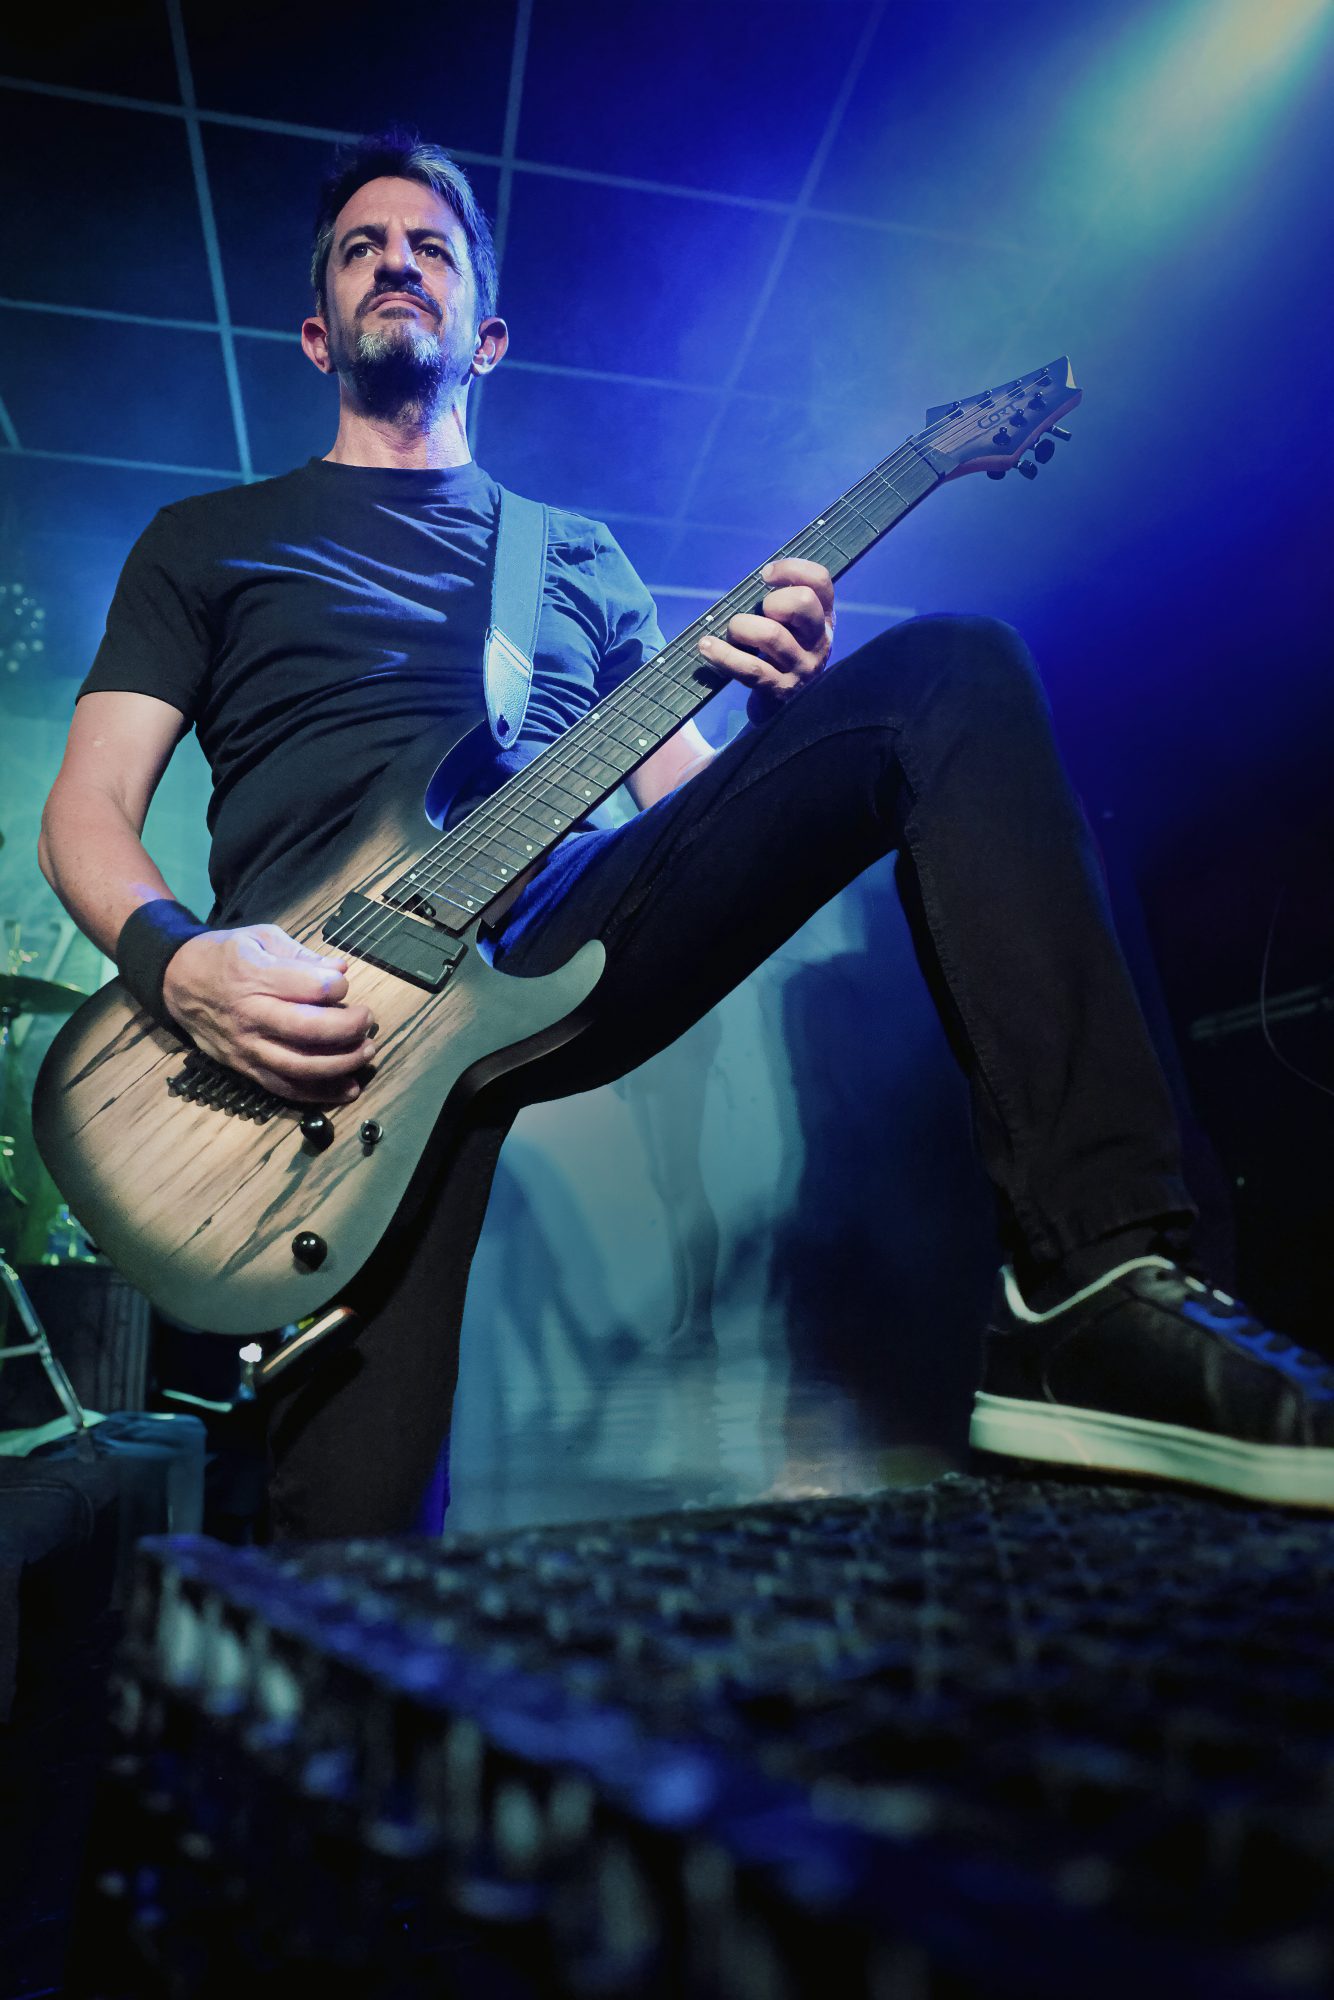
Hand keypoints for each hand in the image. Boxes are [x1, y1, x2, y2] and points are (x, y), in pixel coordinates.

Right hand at [161, 925, 376, 1103]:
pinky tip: (348, 1089)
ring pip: (300, 1066)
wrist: (178, 982)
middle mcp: (250, 1014)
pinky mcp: (245, 1068)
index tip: (343, 985)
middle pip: (309, 1030)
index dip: (337, 987)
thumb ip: (302, 954)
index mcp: (254, 975)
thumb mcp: (261, 937)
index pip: (310, 987)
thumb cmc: (225, 956)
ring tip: (366, 1052)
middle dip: (349, 1027)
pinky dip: (319, 1094)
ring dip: (341, 1064)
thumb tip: (341, 969)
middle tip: (367, 1019)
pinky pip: (284, 1088)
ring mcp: (247, 1046)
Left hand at [696, 557, 834, 721]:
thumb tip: (747, 585)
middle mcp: (820, 641)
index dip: (792, 569)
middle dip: (771, 600)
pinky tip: (706, 646)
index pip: (820, 581)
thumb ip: (780, 604)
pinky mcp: (781, 690)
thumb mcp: (791, 628)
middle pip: (802, 602)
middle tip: (757, 613)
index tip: (765, 575)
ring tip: (731, 632)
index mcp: (824, 619)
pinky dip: (723, 655)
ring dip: (741, 627)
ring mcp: (802, 668)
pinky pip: (750, 669)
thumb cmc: (779, 656)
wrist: (783, 710)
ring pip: (771, 634)